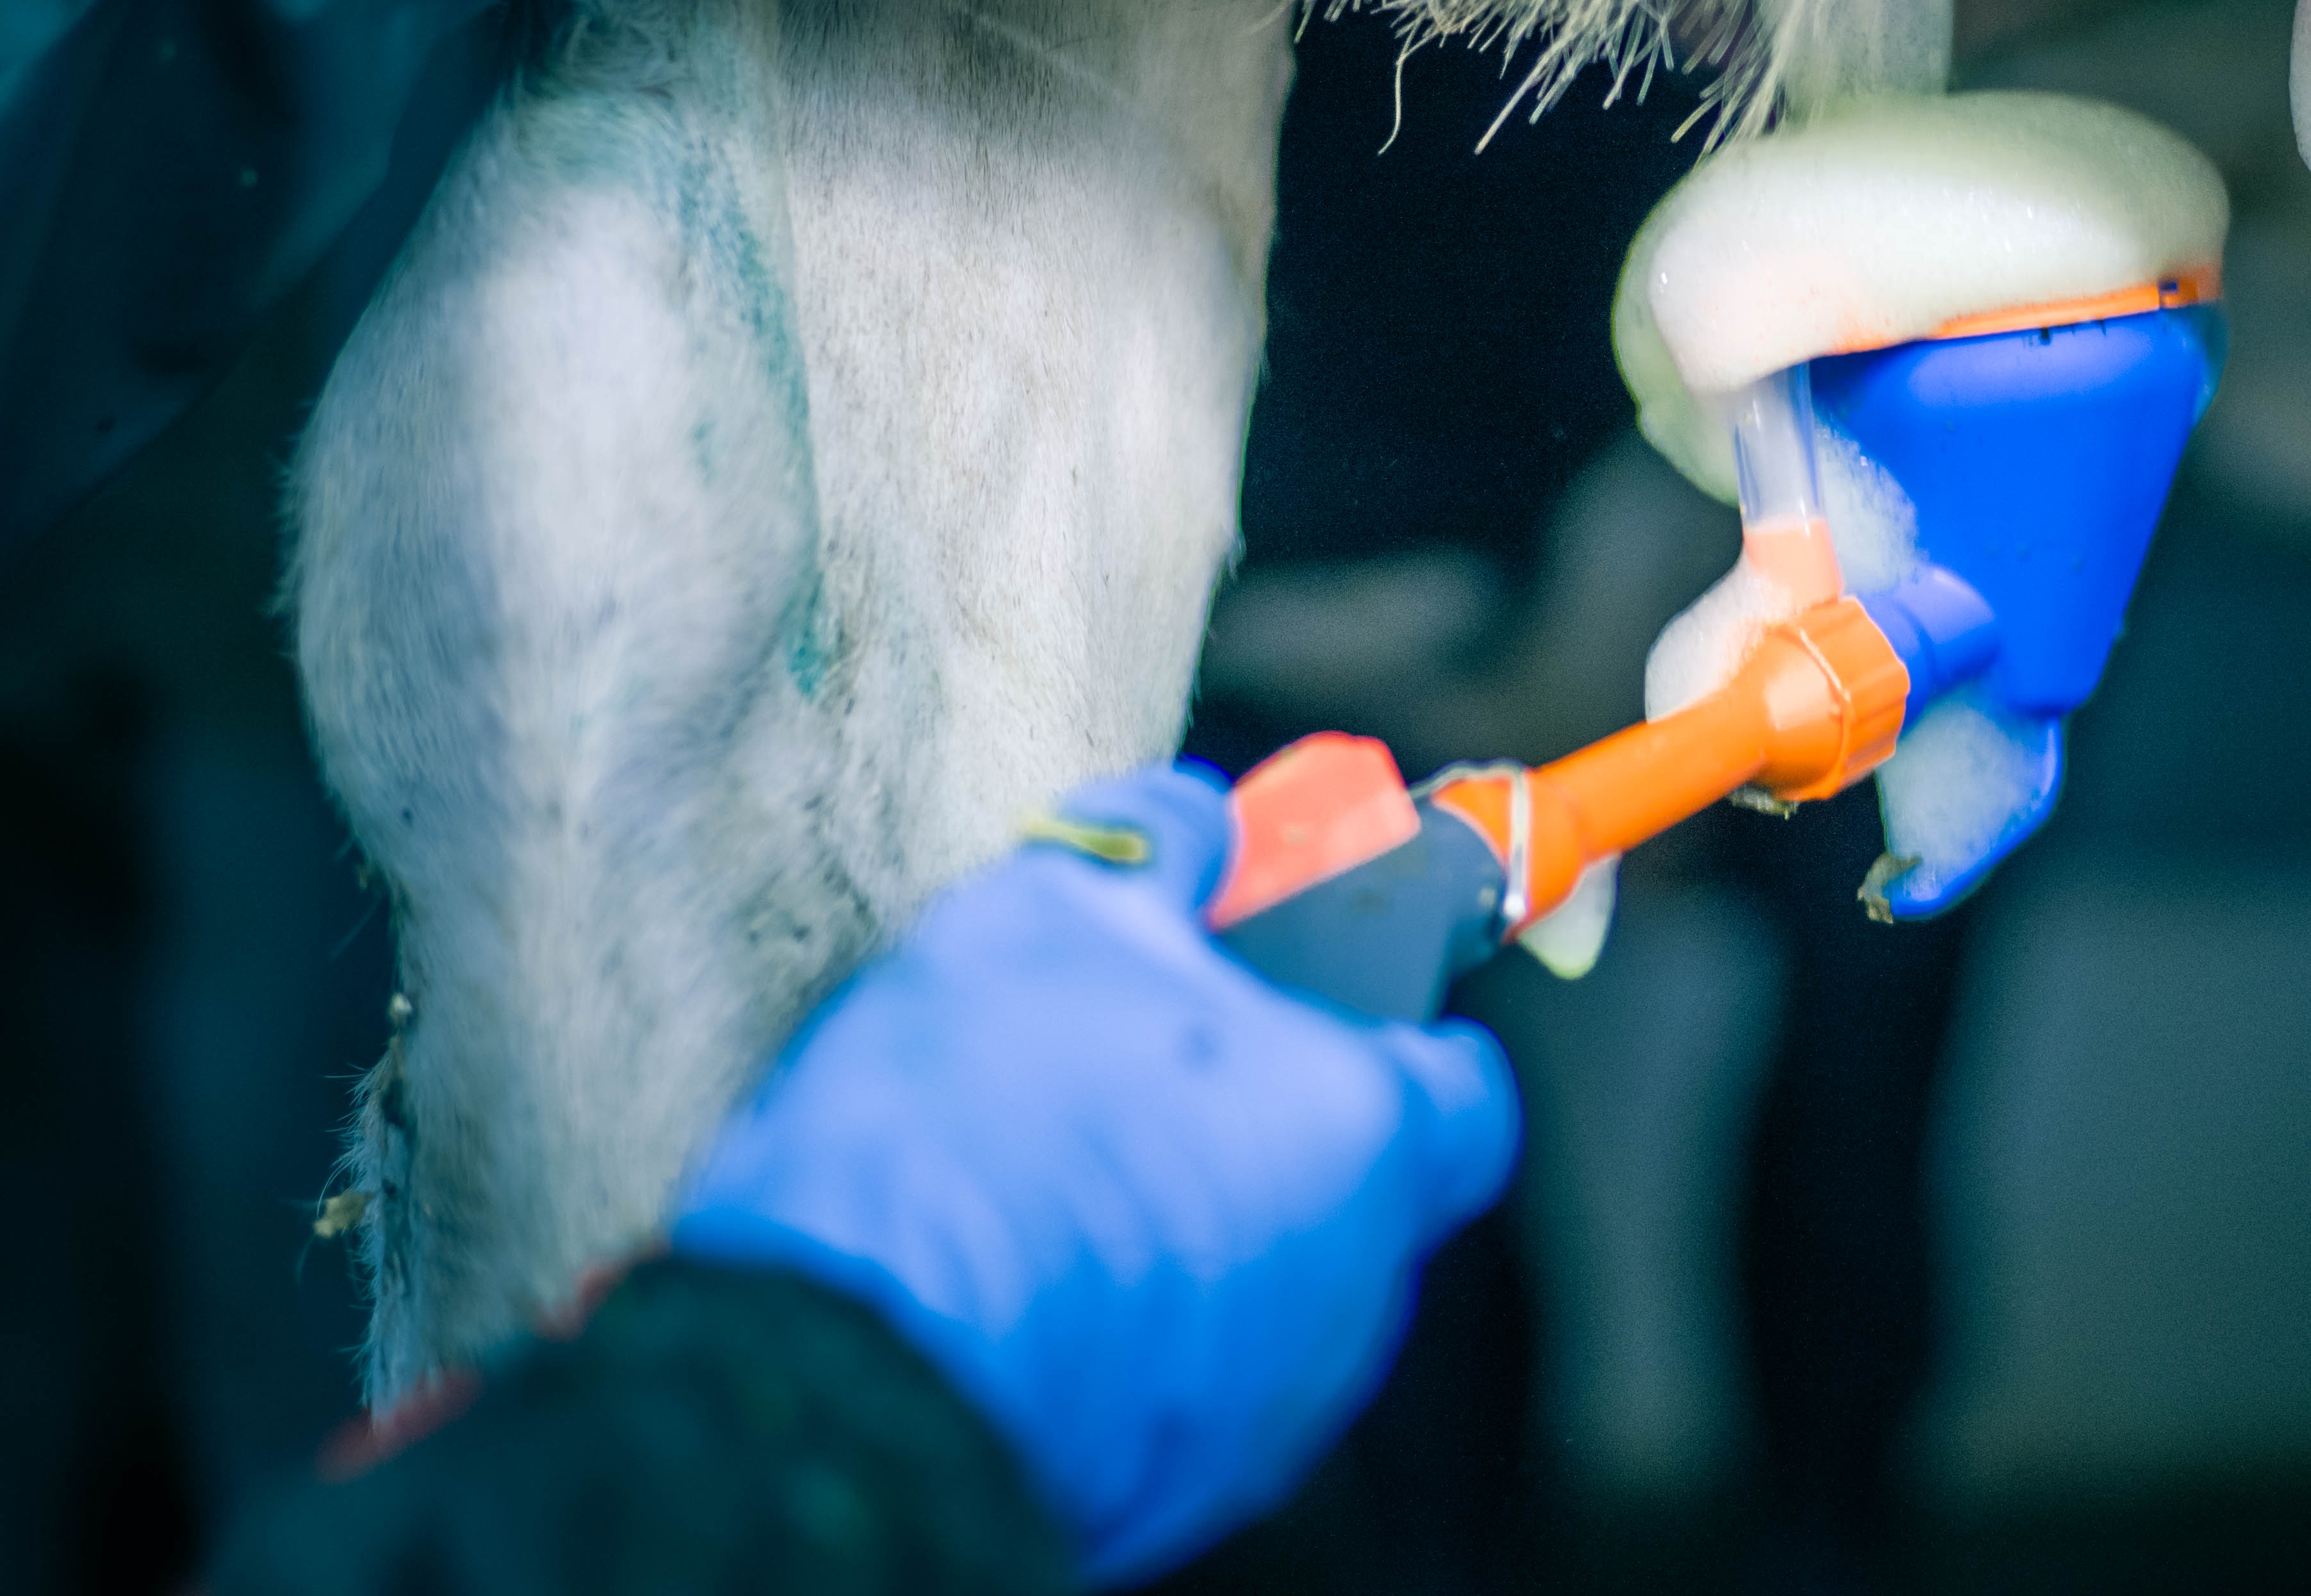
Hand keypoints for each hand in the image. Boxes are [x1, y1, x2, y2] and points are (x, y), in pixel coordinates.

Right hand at [667, 764, 1517, 1585]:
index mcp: (1360, 1137)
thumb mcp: (1054, 907)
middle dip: (1269, 1115)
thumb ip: (1163, 846)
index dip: (1400, 1027)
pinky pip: (1182, 1369)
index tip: (1327, 991)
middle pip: (1356, 1183)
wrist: (844, 1380)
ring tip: (1052, 1162)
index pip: (1465, 1092)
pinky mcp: (1173, 1490)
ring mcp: (1265, 1407)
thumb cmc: (969, 1131)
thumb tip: (1203, 820)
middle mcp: (1348, 1289)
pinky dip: (1129, 1313)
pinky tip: (1019, 1268)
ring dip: (1191, 1215)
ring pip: (1264, 1278)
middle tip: (1144, 1060)